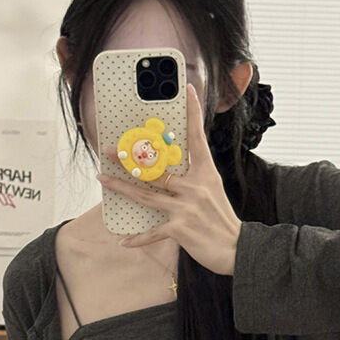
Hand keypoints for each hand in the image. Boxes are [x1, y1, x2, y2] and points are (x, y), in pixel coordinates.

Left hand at [96, 83, 241, 275]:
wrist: (237, 248)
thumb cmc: (222, 221)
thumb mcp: (213, 192)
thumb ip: (194, 180)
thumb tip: (170, 173)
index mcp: (206, 174)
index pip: (198, 139)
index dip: (193, 114)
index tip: (189, 91)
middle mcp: (195, 187)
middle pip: (157, 168)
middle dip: (130, 159)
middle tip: (109, 150)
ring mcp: (186, 207)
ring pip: (146, 195)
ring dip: (121, 188)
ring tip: (103, 179)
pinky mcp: (180, 229)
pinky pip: (153, 232)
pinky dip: (138, 239)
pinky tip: (124, 241)